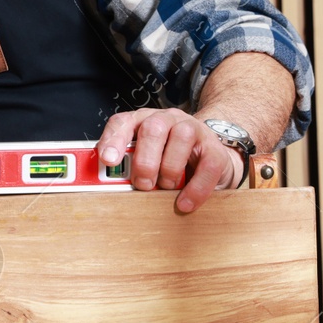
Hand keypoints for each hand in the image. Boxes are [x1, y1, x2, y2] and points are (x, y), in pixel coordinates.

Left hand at [95, 108, 242, 214]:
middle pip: (152, 128)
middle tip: (142, 184)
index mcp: (142, 121)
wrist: (208, 158)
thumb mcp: (145, 162)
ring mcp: (193, 130)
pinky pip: (207, 165)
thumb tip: (111, 188)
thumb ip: (129, 168)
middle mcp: (166, 120)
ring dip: (170, 168)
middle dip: (145, 160)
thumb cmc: (168, 160)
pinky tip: (185, 202)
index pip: (123, 122)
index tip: (108, 160)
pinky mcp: (215, 149)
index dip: (113, 140)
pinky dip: (195, 188)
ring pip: (181, 137)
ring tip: (165, 187)